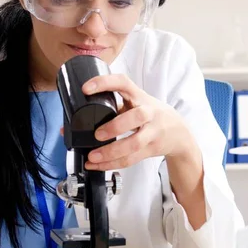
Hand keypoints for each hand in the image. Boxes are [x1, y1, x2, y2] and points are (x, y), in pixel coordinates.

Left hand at [82, 74, 196, 170]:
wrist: (178, 132)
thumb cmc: (149, 114)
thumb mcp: (135, 103)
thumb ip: (110, 107)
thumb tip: (69, 122)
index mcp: (139, 96)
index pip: (123, 83)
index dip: (105, 83)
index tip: (86, 88)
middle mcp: (148, 112)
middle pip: (136, 117)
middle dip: (115, 127)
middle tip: (97, 134)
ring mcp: (152, 132)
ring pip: (134, 144)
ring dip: (111, 152)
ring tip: (92, 156)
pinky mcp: (151, 148)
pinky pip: (131, 159)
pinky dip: (112, 164)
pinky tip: (97, 165)